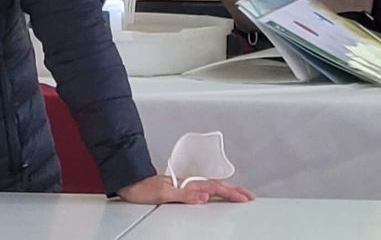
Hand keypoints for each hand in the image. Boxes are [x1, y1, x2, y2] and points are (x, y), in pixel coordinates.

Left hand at [116, 174, 254, 204]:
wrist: (131, 183)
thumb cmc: (144, 188)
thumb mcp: (164, 194)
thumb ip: (184, 195)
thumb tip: (203, 196)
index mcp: (188, 184)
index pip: (215, 188)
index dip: (231, 193)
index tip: (244, 197)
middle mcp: (189, 183)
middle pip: (217, 186)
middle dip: (235, 190)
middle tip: (249, 196)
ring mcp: (186, 186)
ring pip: (212, 187)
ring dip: (228, 190)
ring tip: (239, 194)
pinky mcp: (182, 190)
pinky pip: (205, 190)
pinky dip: (216, 191)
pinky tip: (218, 194)